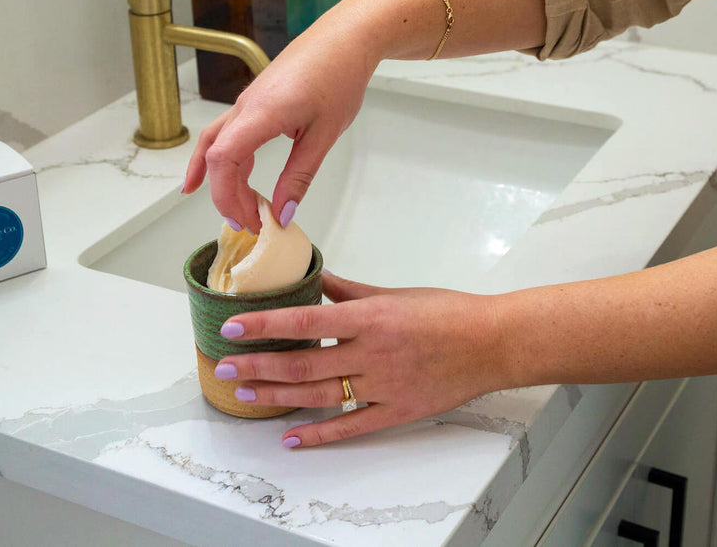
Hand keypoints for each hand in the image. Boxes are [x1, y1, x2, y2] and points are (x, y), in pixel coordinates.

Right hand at [182, 4, 380, 233]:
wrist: (346, 37)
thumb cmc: (339, 76)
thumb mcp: (324, 135)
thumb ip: (300, 176)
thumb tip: (283, 213)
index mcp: (261, 113)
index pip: (223, 160)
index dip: (228, 196)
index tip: (252, 221)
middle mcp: (246, 106)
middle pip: (214, 156)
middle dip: (226, 196)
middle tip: (250, 225)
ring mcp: (248, 102)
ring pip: (216, 144)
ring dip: (220, 179)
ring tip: (233, 211)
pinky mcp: (256, 101)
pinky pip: (229, 134)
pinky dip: (225, 160)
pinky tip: (227, 177)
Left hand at [213, 273, 513, 446]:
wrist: (493, 342)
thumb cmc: (450, 313)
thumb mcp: (397, 293)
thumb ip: (352, 291)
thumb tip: (318, 280)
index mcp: (370, 318)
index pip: (305, 322)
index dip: (264, 326)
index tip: (232, 328)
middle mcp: (372, 353)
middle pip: (302, 364)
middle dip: (257, 366)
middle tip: (223, 367)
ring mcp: (383, 386)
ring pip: (318, 395)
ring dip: (276, 396)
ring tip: (243, 393)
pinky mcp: (396, 411)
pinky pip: (350, 426)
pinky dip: (318, 435)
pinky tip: (290, 436)